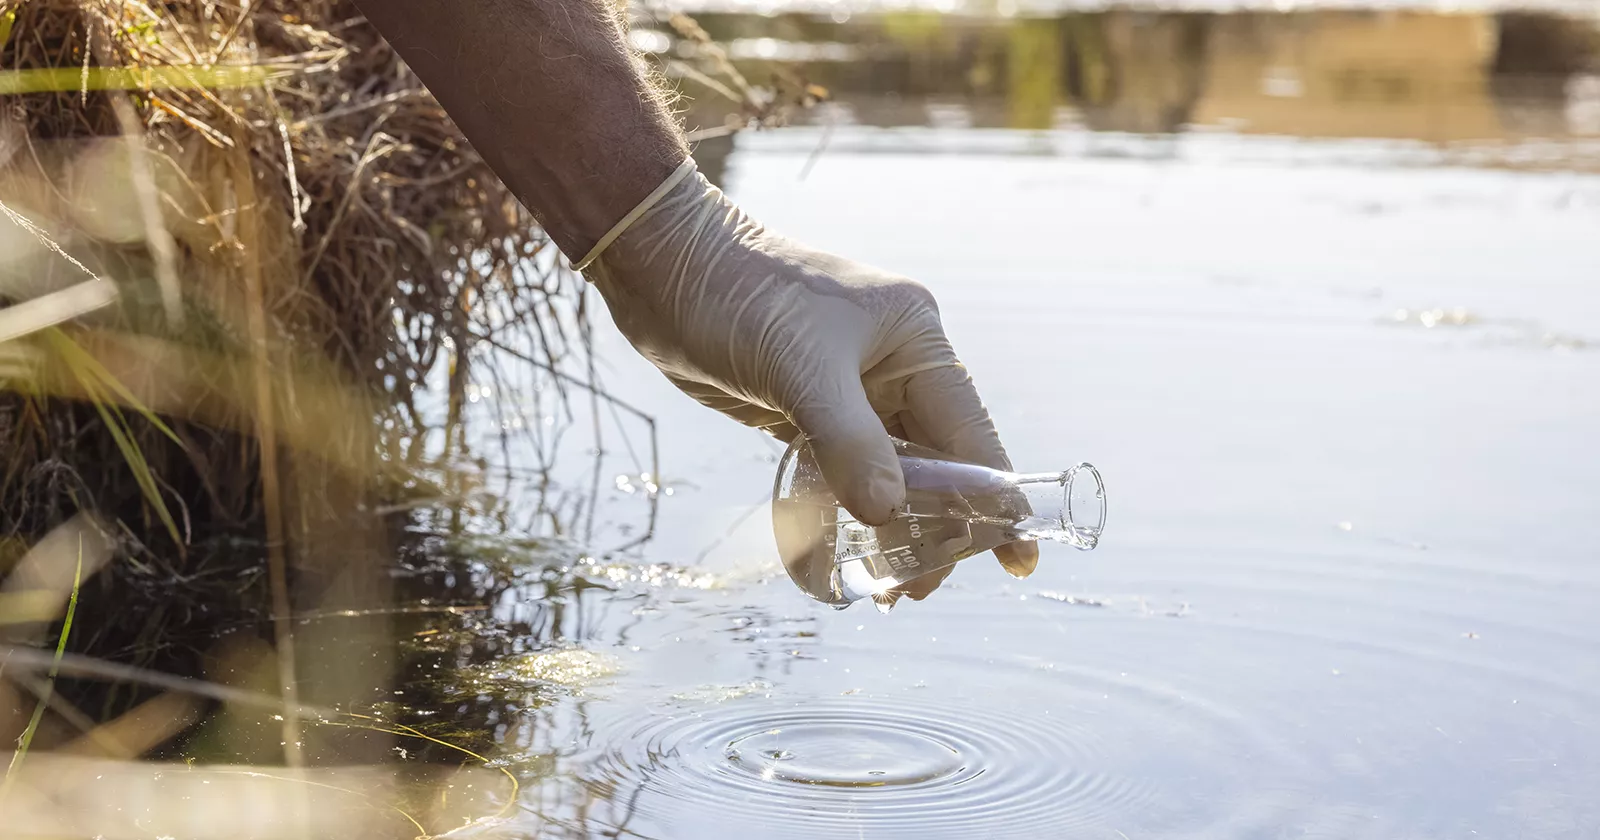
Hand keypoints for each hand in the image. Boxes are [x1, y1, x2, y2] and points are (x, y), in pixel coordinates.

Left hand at [582, 161, 1037, 593]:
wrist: (660, 267)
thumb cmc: (736, 296)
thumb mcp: (798, 368)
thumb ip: (848, 442)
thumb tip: (889, 515)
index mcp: (915, 340)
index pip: (971, 433)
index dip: (993, 499)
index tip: (1015, 559)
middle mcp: (894, 366)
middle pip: (937, 463)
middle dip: (935, 527)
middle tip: (913, 590)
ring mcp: (852, 390)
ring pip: (891, 473)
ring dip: (891, 528)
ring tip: (885, 589)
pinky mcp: (808, 410)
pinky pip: (845, 471)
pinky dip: (849, 510)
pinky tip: (847, 553)